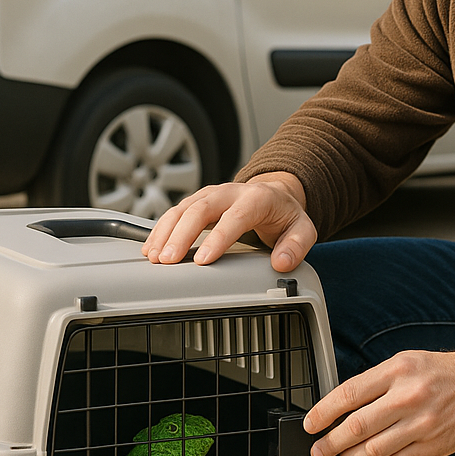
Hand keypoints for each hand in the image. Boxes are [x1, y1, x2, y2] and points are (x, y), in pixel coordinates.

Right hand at [141, 172, 317, 271]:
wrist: (275, 195)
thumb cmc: (285, 215)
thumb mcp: (302, 229)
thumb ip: (296, 246)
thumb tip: (282, 262)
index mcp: (256, 198)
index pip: (235, 216)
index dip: (217, 238)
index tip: (204, 260)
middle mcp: (229, 192)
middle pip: (200, 208)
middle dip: (181, 235)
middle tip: (170, 261)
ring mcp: (210, 195)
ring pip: (182, 208)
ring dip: (165, 232)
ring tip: (155, 257)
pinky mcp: (197, 202)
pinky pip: (175, 212)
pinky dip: (161, 230)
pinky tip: (152, 248)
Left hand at [303, 343, 454, 455]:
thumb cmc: (437, 372)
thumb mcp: (402, 362)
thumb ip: (373, 383)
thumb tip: (340, 409)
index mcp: (396, 371)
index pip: (349, 393)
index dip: (324, 412)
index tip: (310, 424)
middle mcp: (408, 397)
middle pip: (357, 426)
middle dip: (330, 443)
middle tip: (317, 451)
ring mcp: (422, 424)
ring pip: (374, 450)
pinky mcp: (434, 447)